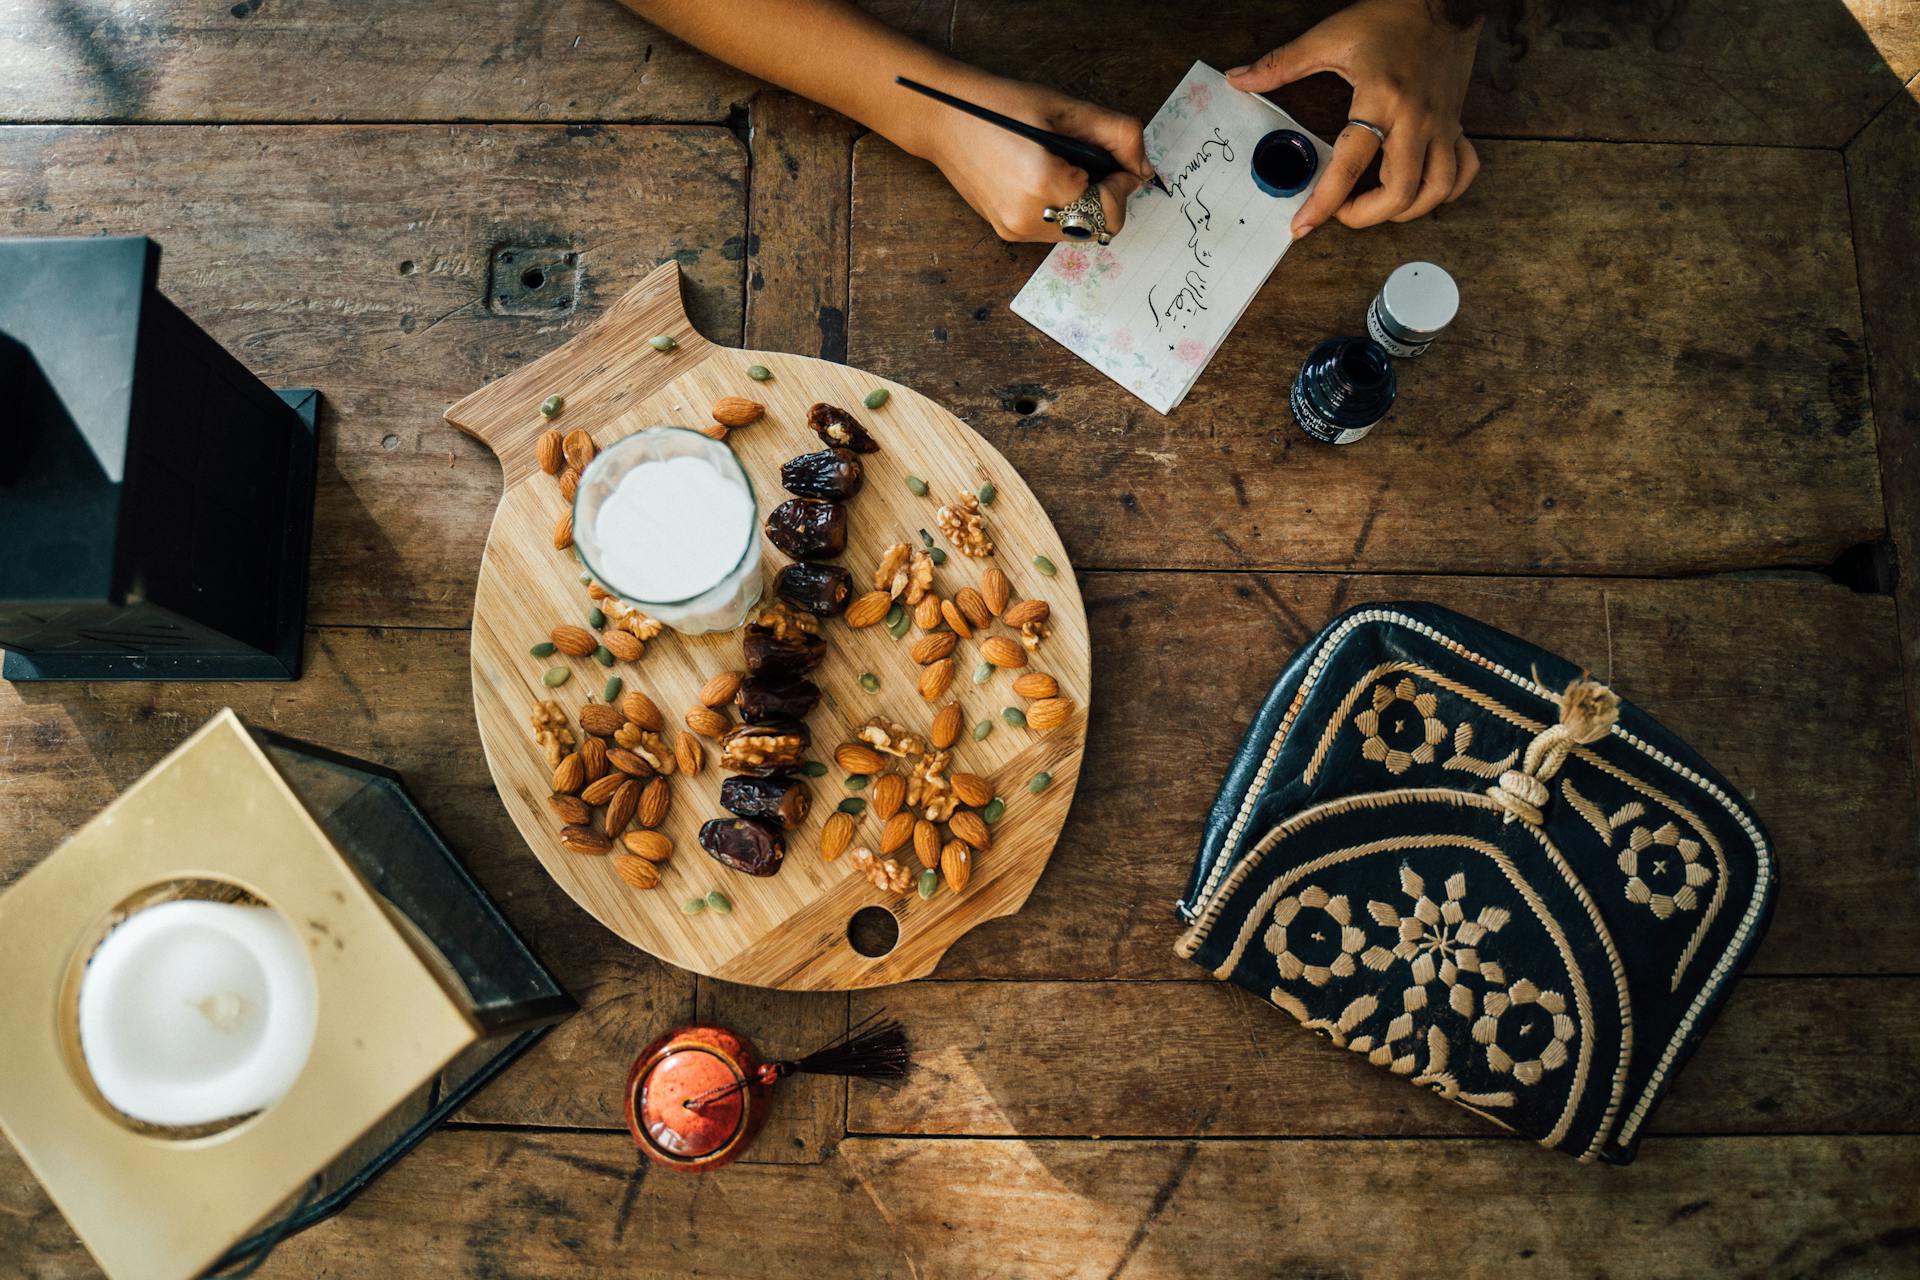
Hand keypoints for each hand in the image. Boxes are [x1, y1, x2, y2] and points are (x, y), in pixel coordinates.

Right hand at [918, 76, 1151, 242]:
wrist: (944, 119)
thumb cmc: (1002, 105)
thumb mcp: (1067, 109)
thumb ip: (1117, 135)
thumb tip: (1144, 169)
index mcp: (1044, 186)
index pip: (1111, 211)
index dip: (1122, 184)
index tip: (1114, 159)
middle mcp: (1028, 219)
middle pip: (1098, 228)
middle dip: (1105, 196)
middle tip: (1088, 161)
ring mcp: (1015, 231)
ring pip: (1078, 233)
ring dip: (1085, 204)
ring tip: (1064, 168)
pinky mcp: (1007, 232)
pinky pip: (1055, 231)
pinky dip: (1064, 209)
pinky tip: (1045, 178)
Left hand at [1227, 0, 1482, 236]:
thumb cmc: (1389, 16)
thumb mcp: (1330, 37)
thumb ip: (1282, 64)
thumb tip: (1239, 81)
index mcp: (1381, 101)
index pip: (1349, 167)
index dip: (1322, 204)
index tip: (1302, 225)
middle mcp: (1416, 120)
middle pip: (1401, 192)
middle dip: (1366, 216)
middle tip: (1340, 213)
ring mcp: (1442, 125)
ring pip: (1436, 190)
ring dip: (1406, 211)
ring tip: (1377, 207)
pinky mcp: (1457, 123)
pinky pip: (1463, 170)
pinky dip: (1445, 191)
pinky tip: (1420, 191)